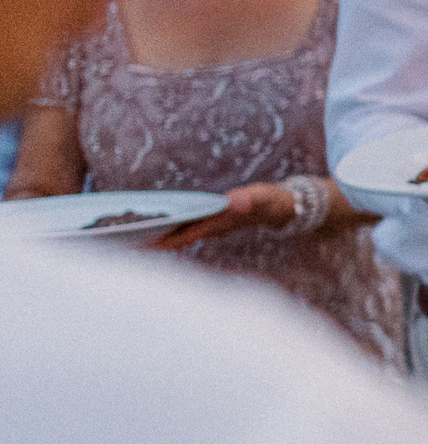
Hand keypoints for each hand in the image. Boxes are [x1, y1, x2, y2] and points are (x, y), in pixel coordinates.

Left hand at [152, 183, 294, 249]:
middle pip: (179, 240)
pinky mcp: (214, 224)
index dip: (165, 242)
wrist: (281, 208)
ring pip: (183, 237)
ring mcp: (213, 228)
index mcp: (216, 224)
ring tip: (142, 241)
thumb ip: (247, 199)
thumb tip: (237, 202)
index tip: (144, 245)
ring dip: (165, 240)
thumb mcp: (258, 196)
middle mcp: (212, 229)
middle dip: (158, 244)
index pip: (185, 236)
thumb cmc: (267, 200)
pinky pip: (190, 232)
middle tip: (131, 246)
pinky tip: (166, 231)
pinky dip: (176, 233)